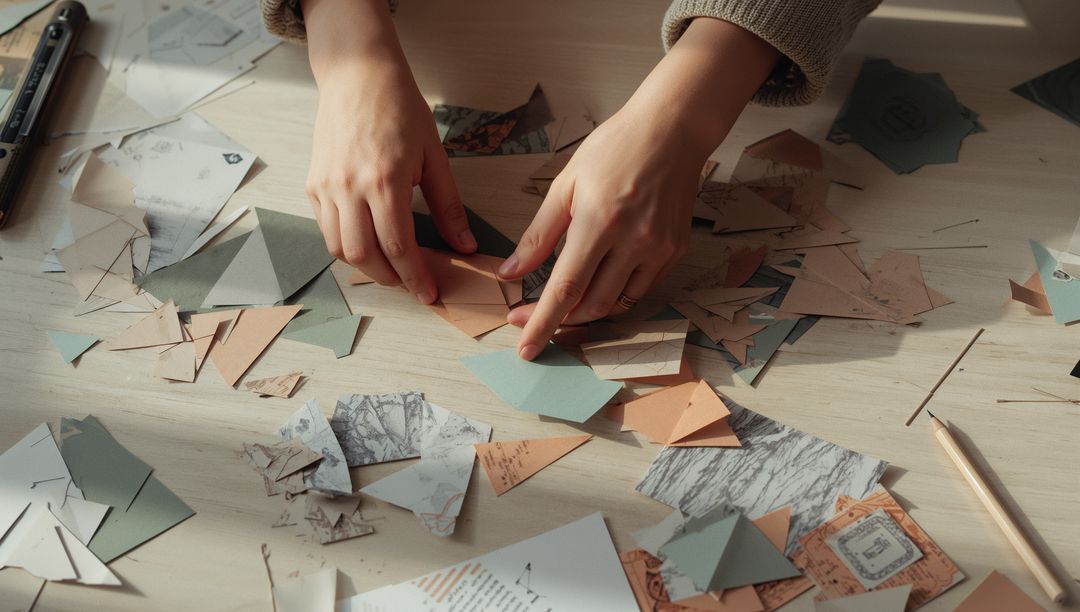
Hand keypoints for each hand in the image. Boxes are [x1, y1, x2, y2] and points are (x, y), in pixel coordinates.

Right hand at [303, 0, 475, 303]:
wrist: (357, 74)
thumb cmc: (400, 109)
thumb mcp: (434, 156)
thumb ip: (448, 206)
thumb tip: (465, 246)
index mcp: (385, 180)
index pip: (399, 247)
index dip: (415, 277)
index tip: (429, 294)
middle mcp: (350, 187)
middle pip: (364, 256)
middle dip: (390, 279)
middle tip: (411, 282)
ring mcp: (326, 186)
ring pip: (339, 248)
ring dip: (365, 266)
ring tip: (390, 267)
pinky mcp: (313, 183)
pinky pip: (326, 229)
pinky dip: (345, 244)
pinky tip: (367, 242)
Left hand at [497, 107, 698, 359]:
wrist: (672, 130)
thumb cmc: (615, 148)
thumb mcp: (566, 184)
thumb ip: (539, 234)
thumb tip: (511, 273)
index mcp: (600, 221)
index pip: (566, 287)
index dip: (542, 322)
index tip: (525, 347)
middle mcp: (634, 241)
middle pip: (592, 305)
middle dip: (559, 320)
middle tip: (530, 316)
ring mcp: (658, 249)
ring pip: (617, 303)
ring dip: (586, 311)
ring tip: (562, 300)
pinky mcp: (675, 251)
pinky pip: (639, 289)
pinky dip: (614, 293)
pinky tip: (597, 280)